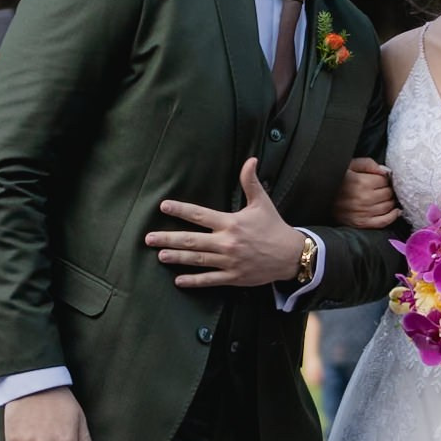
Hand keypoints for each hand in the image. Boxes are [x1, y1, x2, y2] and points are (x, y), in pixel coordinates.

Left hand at [149, 158, 304, 288]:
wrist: (291, 255)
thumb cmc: (274, 227)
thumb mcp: (262, 203)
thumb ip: (251, 182)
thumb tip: (250, 160)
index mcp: (230, 222)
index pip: (200, 214)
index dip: (180, 210)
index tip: (164, 207)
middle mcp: (227, 242)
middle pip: (191, 240)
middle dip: (168, 239)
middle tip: (149, 239)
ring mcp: (229, 261)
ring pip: (197, 260)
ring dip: (177, 258)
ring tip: (160, 255)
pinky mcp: (233, 276)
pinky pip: (210, 279)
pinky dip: (194, 281)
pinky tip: (178, 280)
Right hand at [333, 157, 397, 229]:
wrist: (321, 200)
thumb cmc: (336, 181)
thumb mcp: (349, 166)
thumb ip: (368, 164)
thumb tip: (386, 171)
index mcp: (360, 182)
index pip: (384, 180)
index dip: (383, 179)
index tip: (379, 180)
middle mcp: (364, 198)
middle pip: (388, 193)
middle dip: (387, 190)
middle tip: (381, 189)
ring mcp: (364, 212)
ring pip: (388, 206)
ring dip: (389, 201)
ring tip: (384, 198)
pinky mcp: (362, 223)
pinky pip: (384, 221)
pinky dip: (392, 216)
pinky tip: (395, 211)